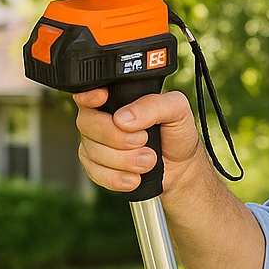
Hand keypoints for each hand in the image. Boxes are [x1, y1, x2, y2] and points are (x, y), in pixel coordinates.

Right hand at [73, 88, 202, 197]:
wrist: (180, 167)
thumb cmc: (176, 132)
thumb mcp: (177, 109)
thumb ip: (153, 105)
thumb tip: (123, 118)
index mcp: (118, 97)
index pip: (89, 91)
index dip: (89, 96)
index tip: (102, 99)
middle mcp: (102, 117)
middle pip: (87, 122)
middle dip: (116, 136)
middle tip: (143, 140)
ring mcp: (96, 143)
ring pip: (91, 150)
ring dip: (123, 160)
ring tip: (149, 160)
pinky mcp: (97, 166)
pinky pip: (95, 172)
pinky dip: (117, 177)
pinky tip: (135, 177)